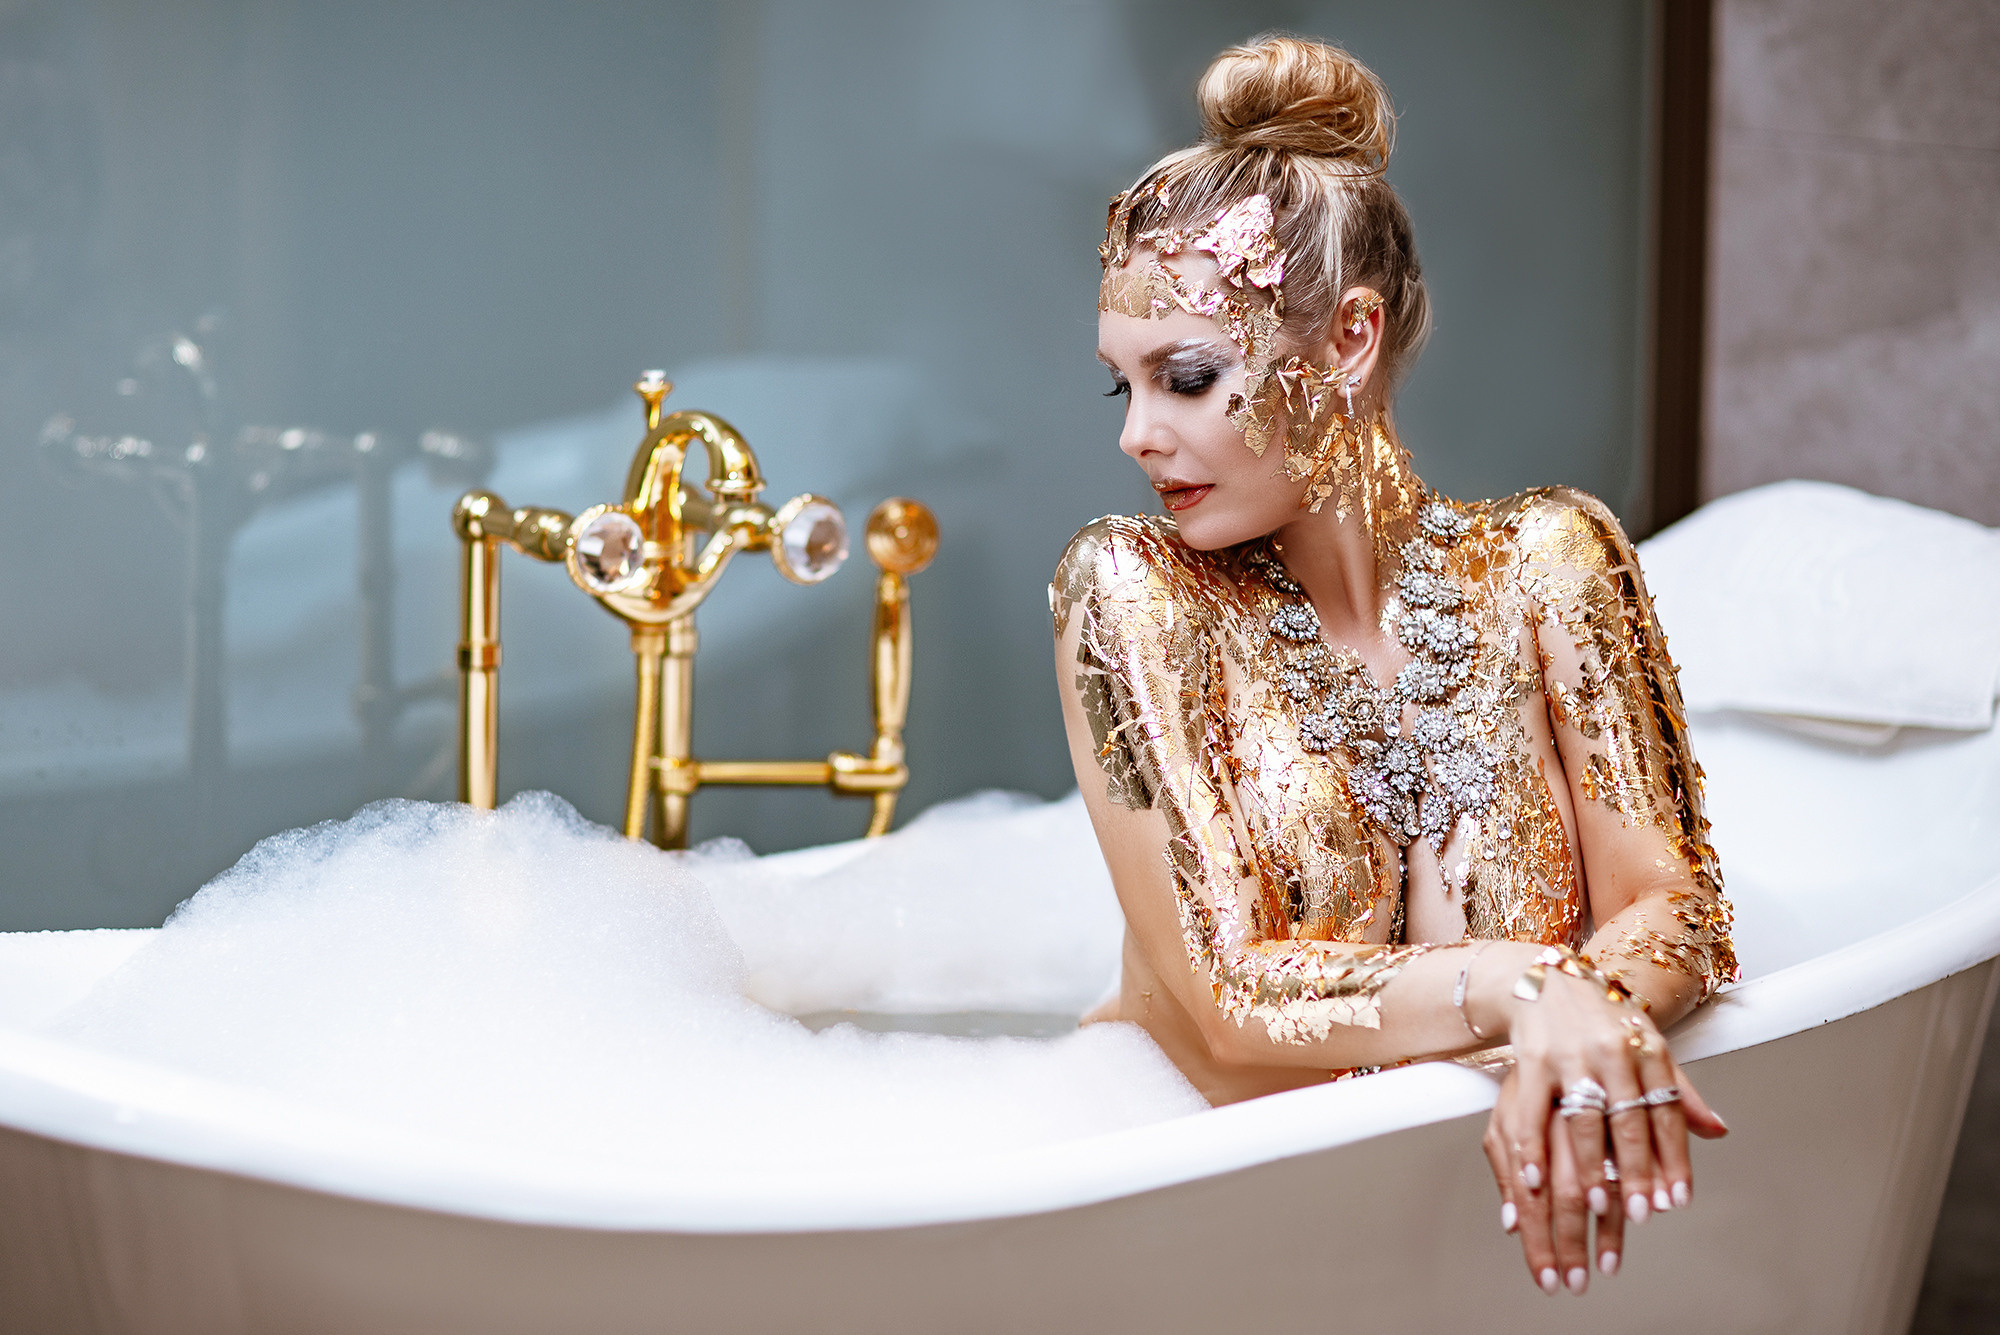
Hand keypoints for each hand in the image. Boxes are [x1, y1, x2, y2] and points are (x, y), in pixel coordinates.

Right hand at [1480, 970, 1727, 1293]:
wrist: (1546, 979)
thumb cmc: (1602, 1021)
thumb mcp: (1647, 1046)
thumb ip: (1680, 1091)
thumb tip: (1718, 1131)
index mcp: (1648, 1050)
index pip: (1668, 1113)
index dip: (1673, 1160)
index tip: (1676, 1201)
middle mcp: (1612, 1052)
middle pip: (1629, 1122)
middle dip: (1637, 1171)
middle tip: (1642, 1213)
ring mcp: (1570, 1056)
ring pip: (1584, 1120)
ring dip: (1591, 1166)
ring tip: (1598, 1205)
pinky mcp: (1532, 1060)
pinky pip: (1531, 1111)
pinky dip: (1532, 1148)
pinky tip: (1536, 1179)